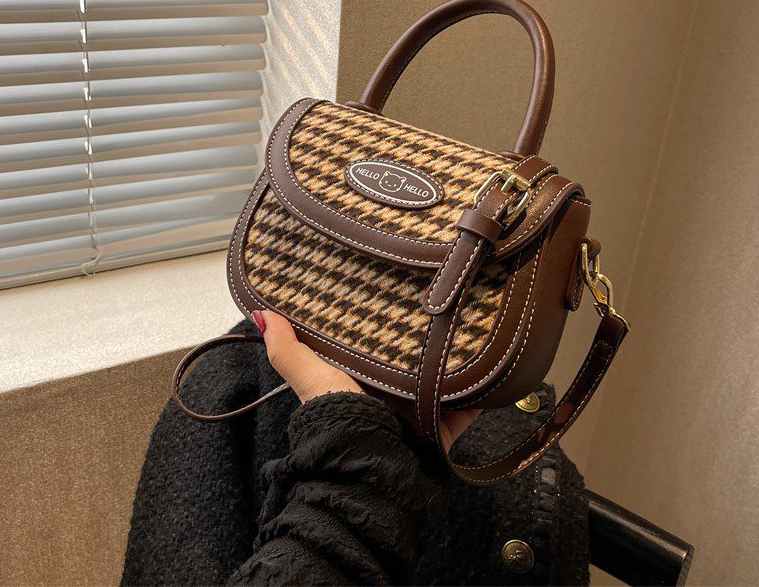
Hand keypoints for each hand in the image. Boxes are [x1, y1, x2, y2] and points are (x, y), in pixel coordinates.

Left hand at [254, 310, 480, 451]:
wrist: (368, 469)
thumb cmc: (337, 421)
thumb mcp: (312, 379)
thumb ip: (289, 351)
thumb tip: (261, 314)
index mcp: (360, 378)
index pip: (377, 341)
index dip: (386, 318)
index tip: (398, 288)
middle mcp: (390, 393)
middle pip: (414, 358)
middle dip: (429, 335)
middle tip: (445, 300)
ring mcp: (419, 410)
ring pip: (444, 376)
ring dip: (457, 358)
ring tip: (474, 324)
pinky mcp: (443, 427)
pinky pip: (469, 404)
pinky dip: (483, 391)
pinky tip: (496, 365)